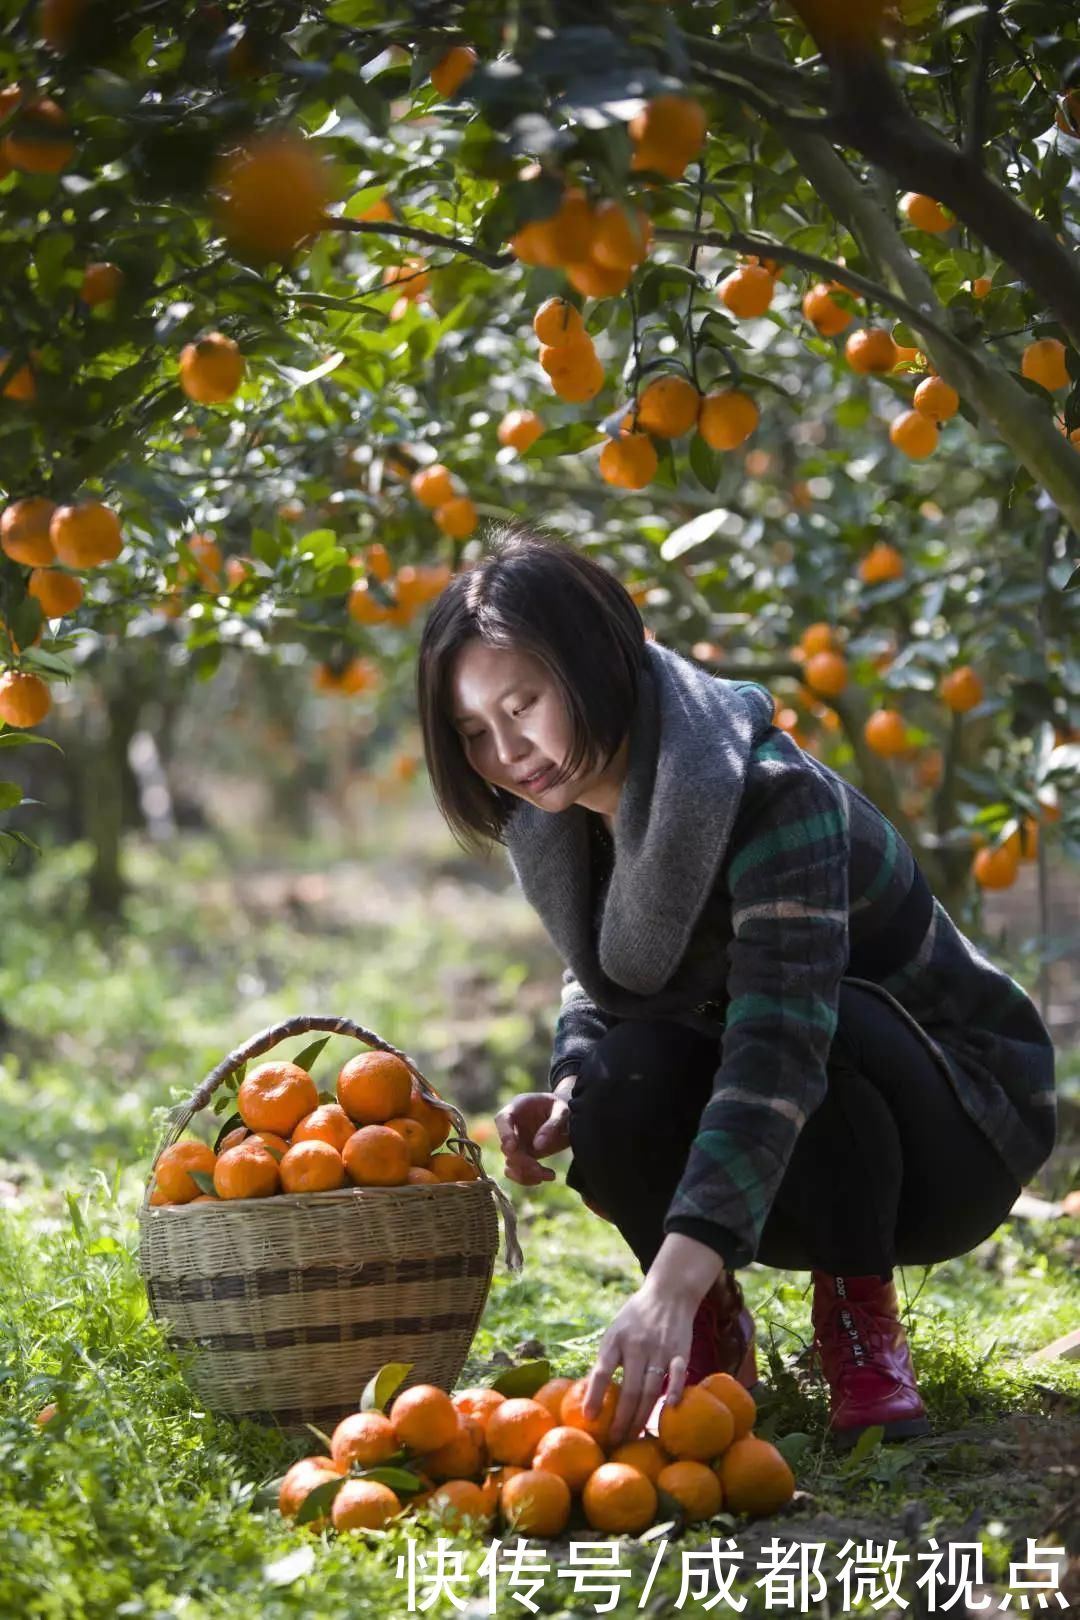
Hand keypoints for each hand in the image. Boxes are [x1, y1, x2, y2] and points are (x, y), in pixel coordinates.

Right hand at [493, 1091, 570, 1185]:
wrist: (567, 1117)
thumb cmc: (563, 1107)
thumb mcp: (562, 1110)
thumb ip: (552, 1125)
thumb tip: (538, 1147)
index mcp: (518, 1107)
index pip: (502, 1119)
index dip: (504, 1134)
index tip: (512, 1148)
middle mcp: (512, 1126)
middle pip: (507, 1148)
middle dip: (521, 1161)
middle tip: (539, 1169)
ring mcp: (516, 1142)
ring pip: (511, 1163)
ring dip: (526, 1173)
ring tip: (550, 1175)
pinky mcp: (522, 1155)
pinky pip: (517, 1171)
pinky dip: (528, 1179)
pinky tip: (546, 1177)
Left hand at [582, 1281, 696, 1448]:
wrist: (669, 1293)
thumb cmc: (636, 1318)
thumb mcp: (615, 1332)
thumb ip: (607, 1360)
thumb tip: (590, 1394)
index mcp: (616, 1340)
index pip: (602, 1371)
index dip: (595, 1395)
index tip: (589, 1418)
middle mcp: (637, 1345)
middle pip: (629, 1389)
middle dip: (621, 1419)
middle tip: (614, 1442)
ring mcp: (660, 1349)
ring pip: (651, 1389)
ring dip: (642, 1416)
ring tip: (633, 1436)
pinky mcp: (680, 1351)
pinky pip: (678, 1375)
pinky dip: (674, 1392)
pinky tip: (669, 1410)